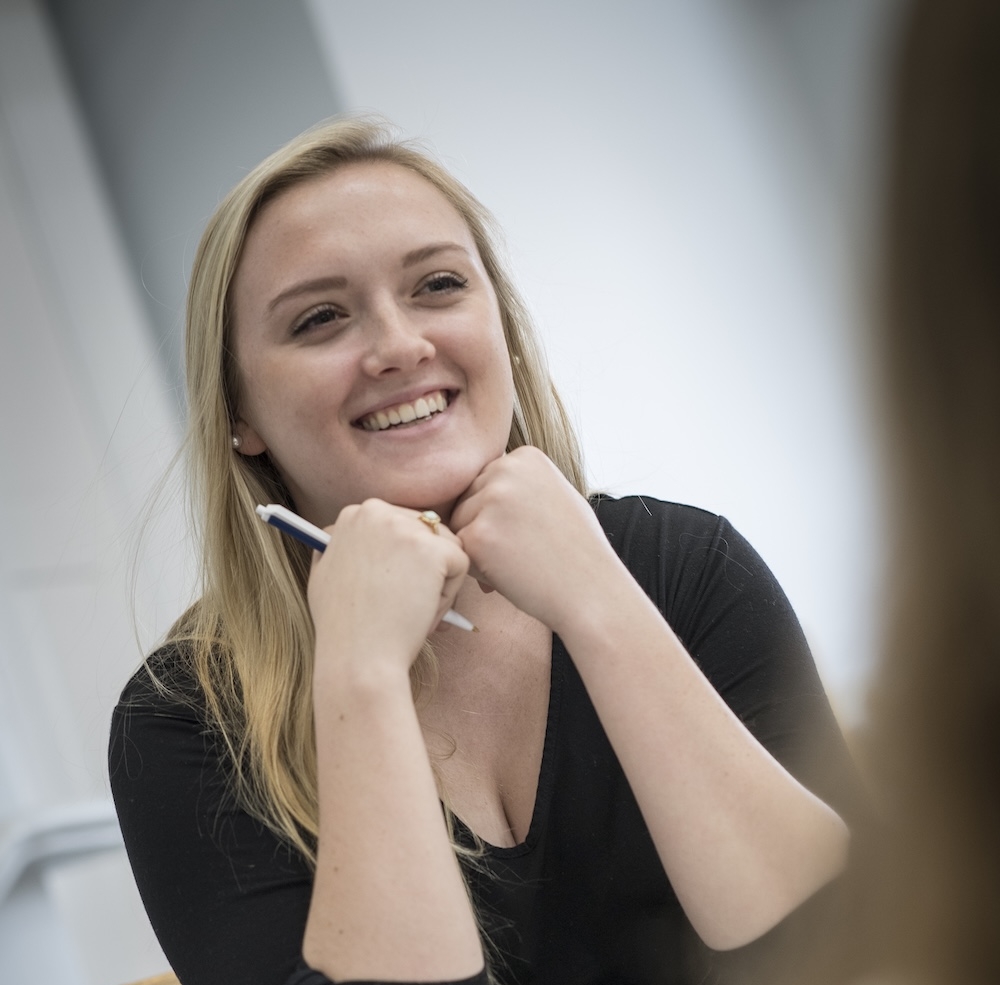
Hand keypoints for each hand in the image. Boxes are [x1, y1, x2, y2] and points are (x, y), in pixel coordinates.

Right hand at [307, 499, 468, 676]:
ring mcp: (405, 528)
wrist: (358, 657)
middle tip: (406, 603)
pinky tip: (423, 613)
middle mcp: (377, 511)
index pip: (398, 523)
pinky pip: (459, 565)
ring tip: (414, 609)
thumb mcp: (323, 574)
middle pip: (425, 531)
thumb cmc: (341, 626)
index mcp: (354, 514)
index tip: (389, 587)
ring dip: (438, 580)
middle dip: (424, 568)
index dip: (401, 560)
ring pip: (445, 546)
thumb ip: (338, 547)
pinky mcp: (433, 550)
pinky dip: (449, 595)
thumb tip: (343, 536)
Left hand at [449, 447, 622, 633]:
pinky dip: (477, 568)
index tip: (529, 530)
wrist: (592, 590)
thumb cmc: (576, 549)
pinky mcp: (478, 535)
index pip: (484, 481)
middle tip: (523, 550)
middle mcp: (506, 469)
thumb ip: (519, 482)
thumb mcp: (554, 493)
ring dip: (479, 548)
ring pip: (459, 525)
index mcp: (525, 456)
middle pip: (467, 500)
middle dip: (485, 528)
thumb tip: (480, 482)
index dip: (500, 513)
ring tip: (518, 561)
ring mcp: (492, 501)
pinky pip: (459, 551)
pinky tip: (510, 574)